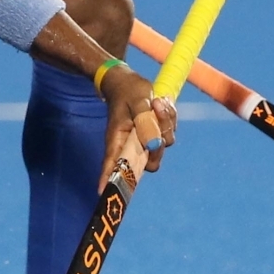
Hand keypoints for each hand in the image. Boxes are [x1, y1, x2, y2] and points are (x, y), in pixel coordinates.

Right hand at [98, 66, 177, 188]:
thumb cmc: (128, 90)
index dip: (110, 179)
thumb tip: (154, 145)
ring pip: (163, 145)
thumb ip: (146, 122)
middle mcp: (131, 145)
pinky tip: (161, 103)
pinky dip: (169, 119)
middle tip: (157, 113)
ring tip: (157, 102)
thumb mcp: (138, 100)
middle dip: (160, 144)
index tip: (104, 193)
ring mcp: (144, 141)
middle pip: (151, 162)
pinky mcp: (154, 135)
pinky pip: (169, 134)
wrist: (127, 81)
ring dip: (166, 123)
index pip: (114, 163)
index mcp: (118, 139)